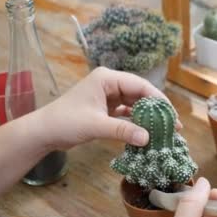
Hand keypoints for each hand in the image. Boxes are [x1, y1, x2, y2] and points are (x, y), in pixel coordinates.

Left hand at [34, 67, 174, 149]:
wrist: (43, 132)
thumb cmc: (66, 122)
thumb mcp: (96, 126)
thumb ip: (123, 130)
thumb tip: (148, 138)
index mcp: (107, 78)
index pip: (140, 85)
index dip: (158, 100)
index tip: (172, 116)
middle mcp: (109, 83)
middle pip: (140, 94)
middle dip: (156, 110)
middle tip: (173, 126)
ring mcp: (107, 95)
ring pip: (134, 104)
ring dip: (147, 117)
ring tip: (163, 131)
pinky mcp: (104, 108)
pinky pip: (126, 113)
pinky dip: (135, 122)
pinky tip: (146, 133)